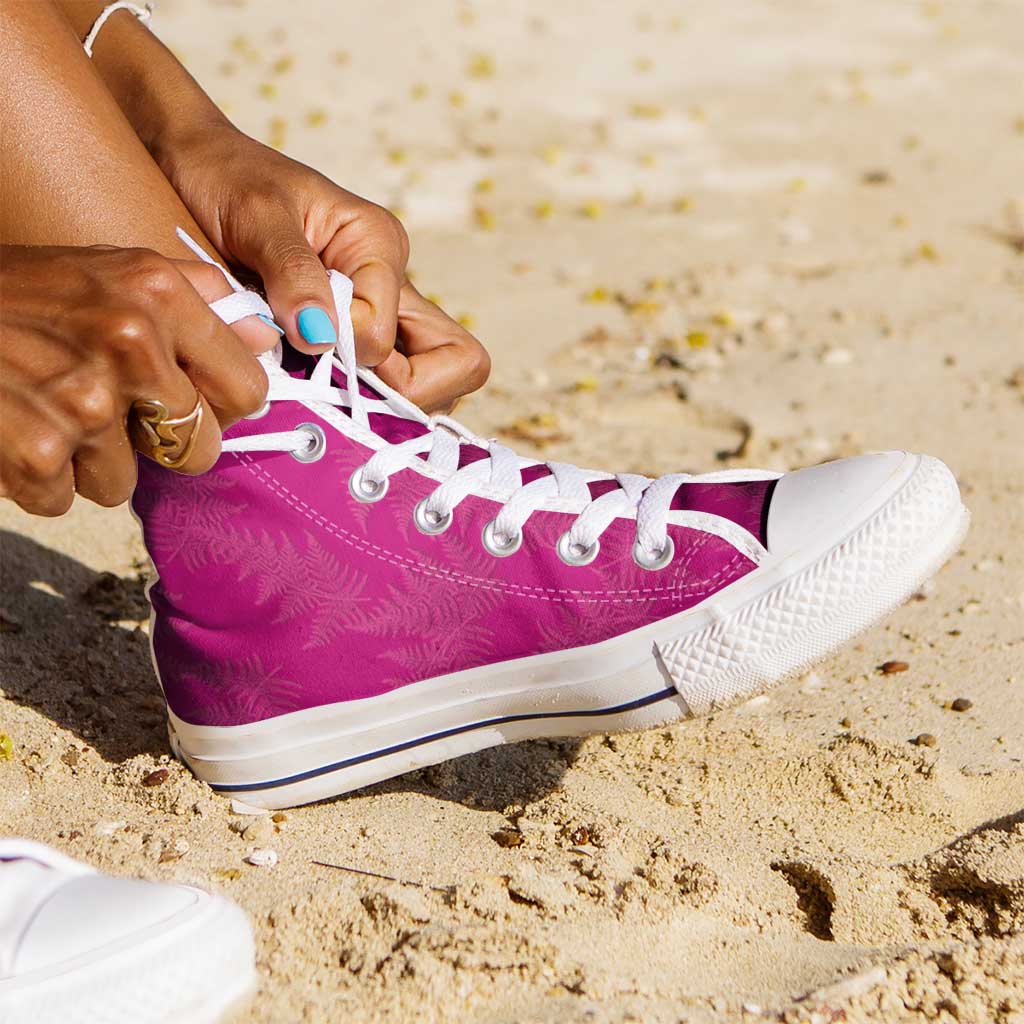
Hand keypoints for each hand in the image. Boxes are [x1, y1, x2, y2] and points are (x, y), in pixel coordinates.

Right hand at [0, 244, 271, 515]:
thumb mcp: (112, 268)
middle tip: (112, 413)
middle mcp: (130, 343)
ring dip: (89, 460)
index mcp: (159, 293)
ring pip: (127, 481)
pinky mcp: (38, 454)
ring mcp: (83, 402)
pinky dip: (40, 480)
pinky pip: (68, 500)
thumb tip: (270, 337)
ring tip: (47, 408)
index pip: (247, 389)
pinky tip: (15, 430)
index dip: (223, 408)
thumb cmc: (20, 291)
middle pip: (197, 448)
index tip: (197, 405)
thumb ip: (198, 299)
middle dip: (160, 444)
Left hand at [159, 124, 489, 412]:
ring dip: (379, 400)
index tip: (303, 342)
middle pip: (455, 366)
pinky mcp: (351, 335)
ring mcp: (378, 314)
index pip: (393, 339)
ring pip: (426, 384)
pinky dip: (354, 399)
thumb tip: (323, 338)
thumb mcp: (255, 213)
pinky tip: (306, 389)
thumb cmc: (223, 176)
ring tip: (315, 387)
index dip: (353, 355)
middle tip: (333, 386)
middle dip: (403, 394)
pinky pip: (382, 386)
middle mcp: (391, 286)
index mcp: (379, 248)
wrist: (194, 164)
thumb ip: (293, 273)